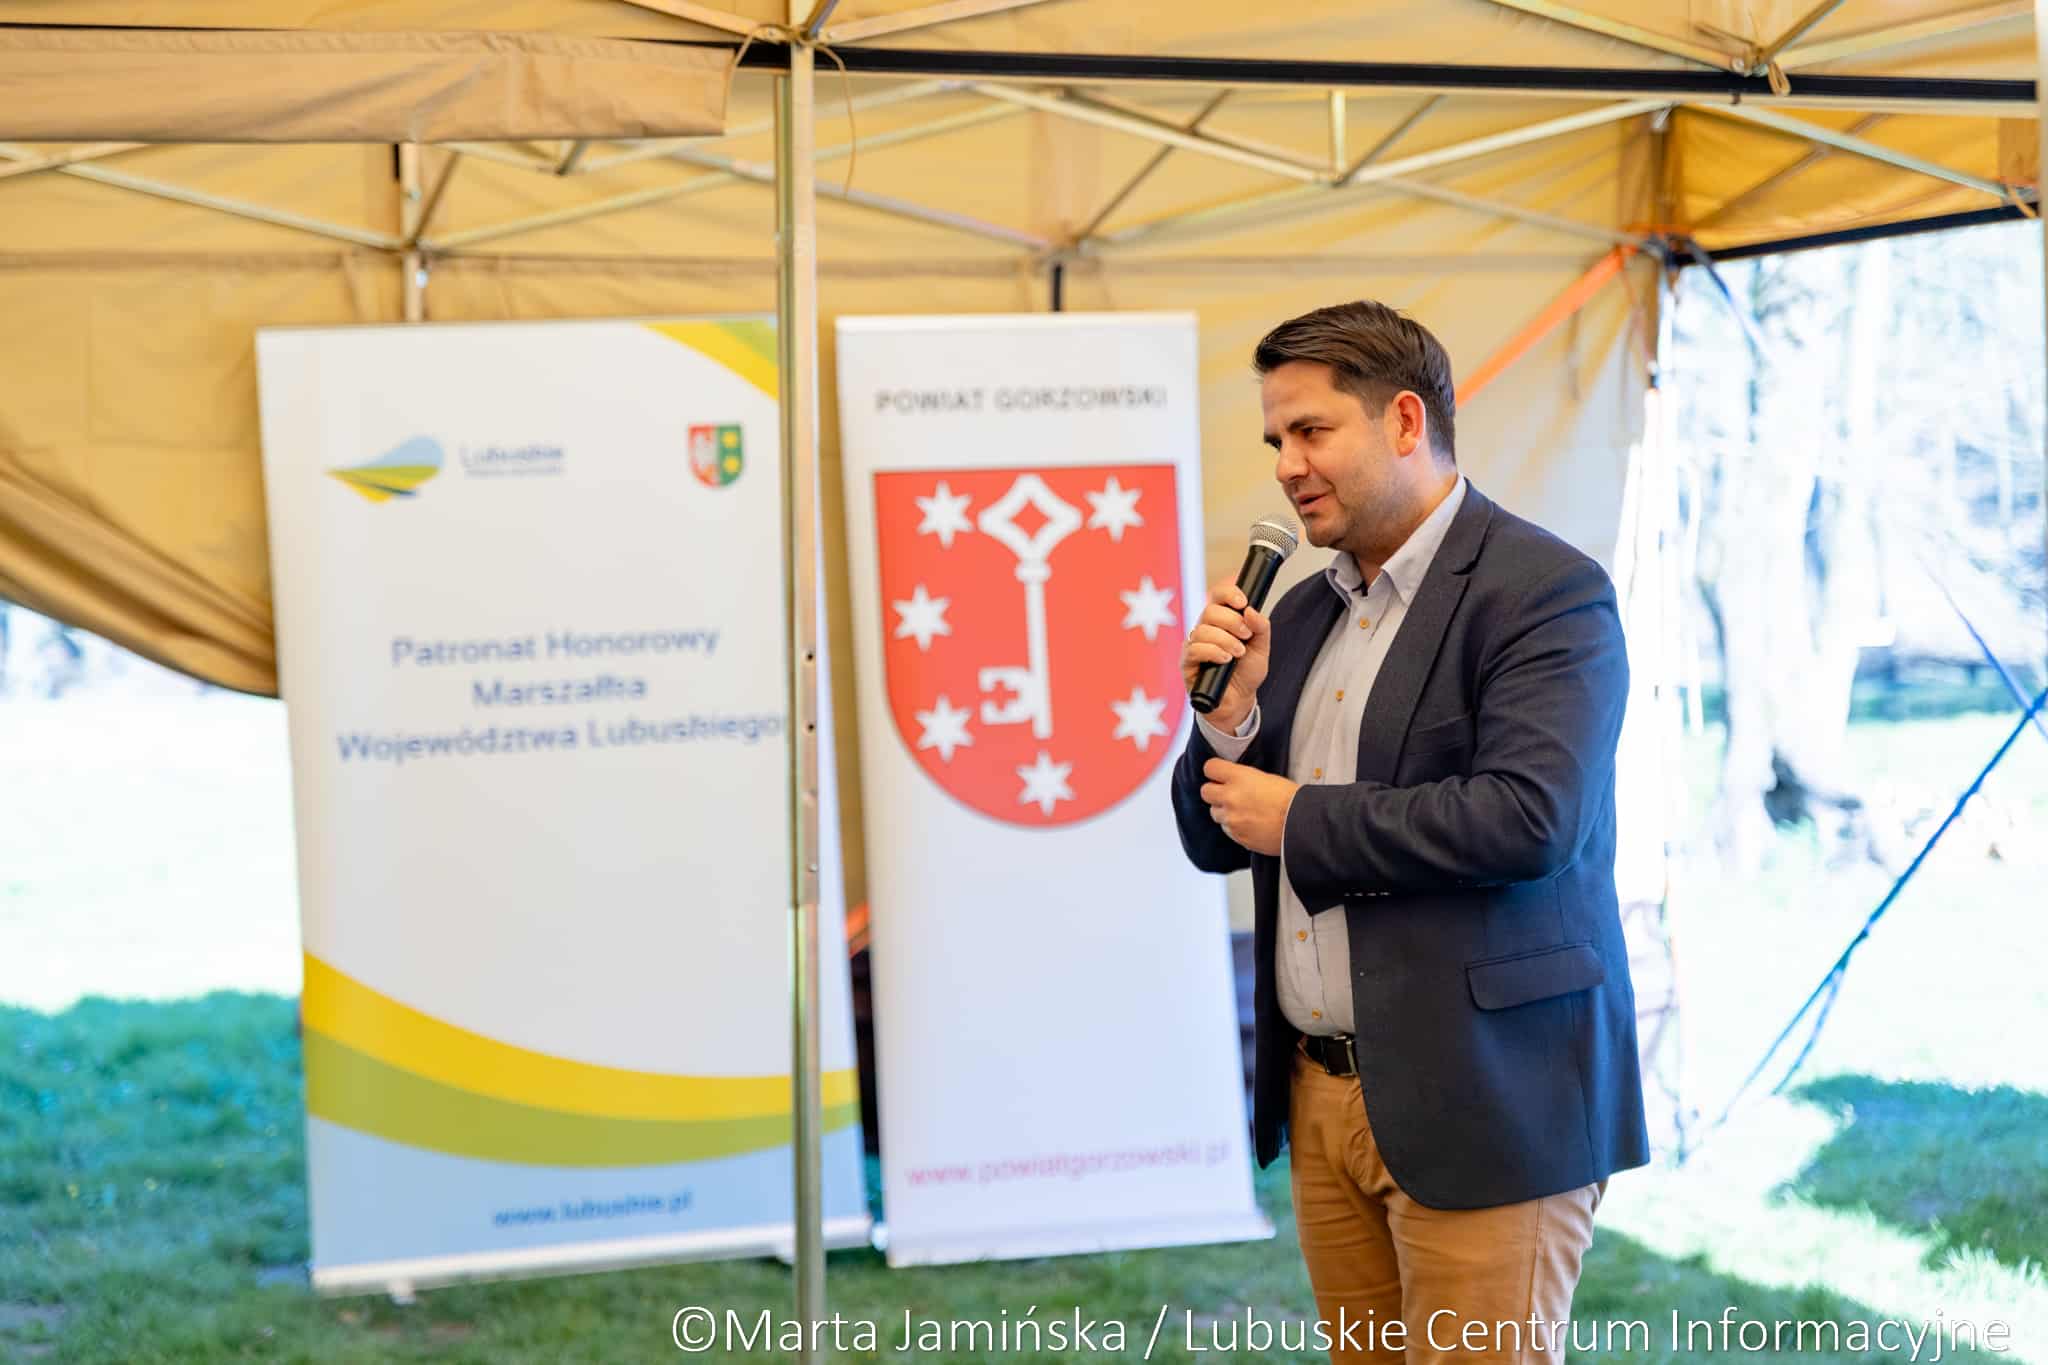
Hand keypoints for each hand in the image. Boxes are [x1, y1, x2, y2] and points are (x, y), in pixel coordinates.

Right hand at [1181, 578, 1270, 732]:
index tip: (1242, 601)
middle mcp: (1205, 629)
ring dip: (1225, 640)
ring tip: (1238, 654)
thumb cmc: (1246, 673)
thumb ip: (1261, 627)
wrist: (1239, 700)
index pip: (1219, 596)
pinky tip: (1225, 660)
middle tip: (1246, 636)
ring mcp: (1194, 645)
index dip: (1229, 594)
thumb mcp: (1262, 648)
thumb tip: (1251, 610)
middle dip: (1232, 621)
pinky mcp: (1187, 662)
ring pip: (1203, 630)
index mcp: (1222, 621)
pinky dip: (1213, 652)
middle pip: (1210, 611)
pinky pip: (1194, 649)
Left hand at [1199, 757, 1296, 855]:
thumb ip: (1244, 778)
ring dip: (1225, 811)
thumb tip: (1232, 781)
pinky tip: (1250, 824)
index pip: (1210, 768)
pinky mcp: (1236, 836)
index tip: (1219, 774)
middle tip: (1228, 794)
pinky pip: (1226, 829)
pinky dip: (1234, 826)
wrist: (1301, 824)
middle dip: (1215, 792)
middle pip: (1205, 792)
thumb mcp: (1266, 778)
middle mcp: (1230, 797)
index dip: (1215, 771)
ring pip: (1214, 813)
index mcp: (1240, 777)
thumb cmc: (1291, 800)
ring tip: (1244, 812)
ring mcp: (1231, 819)